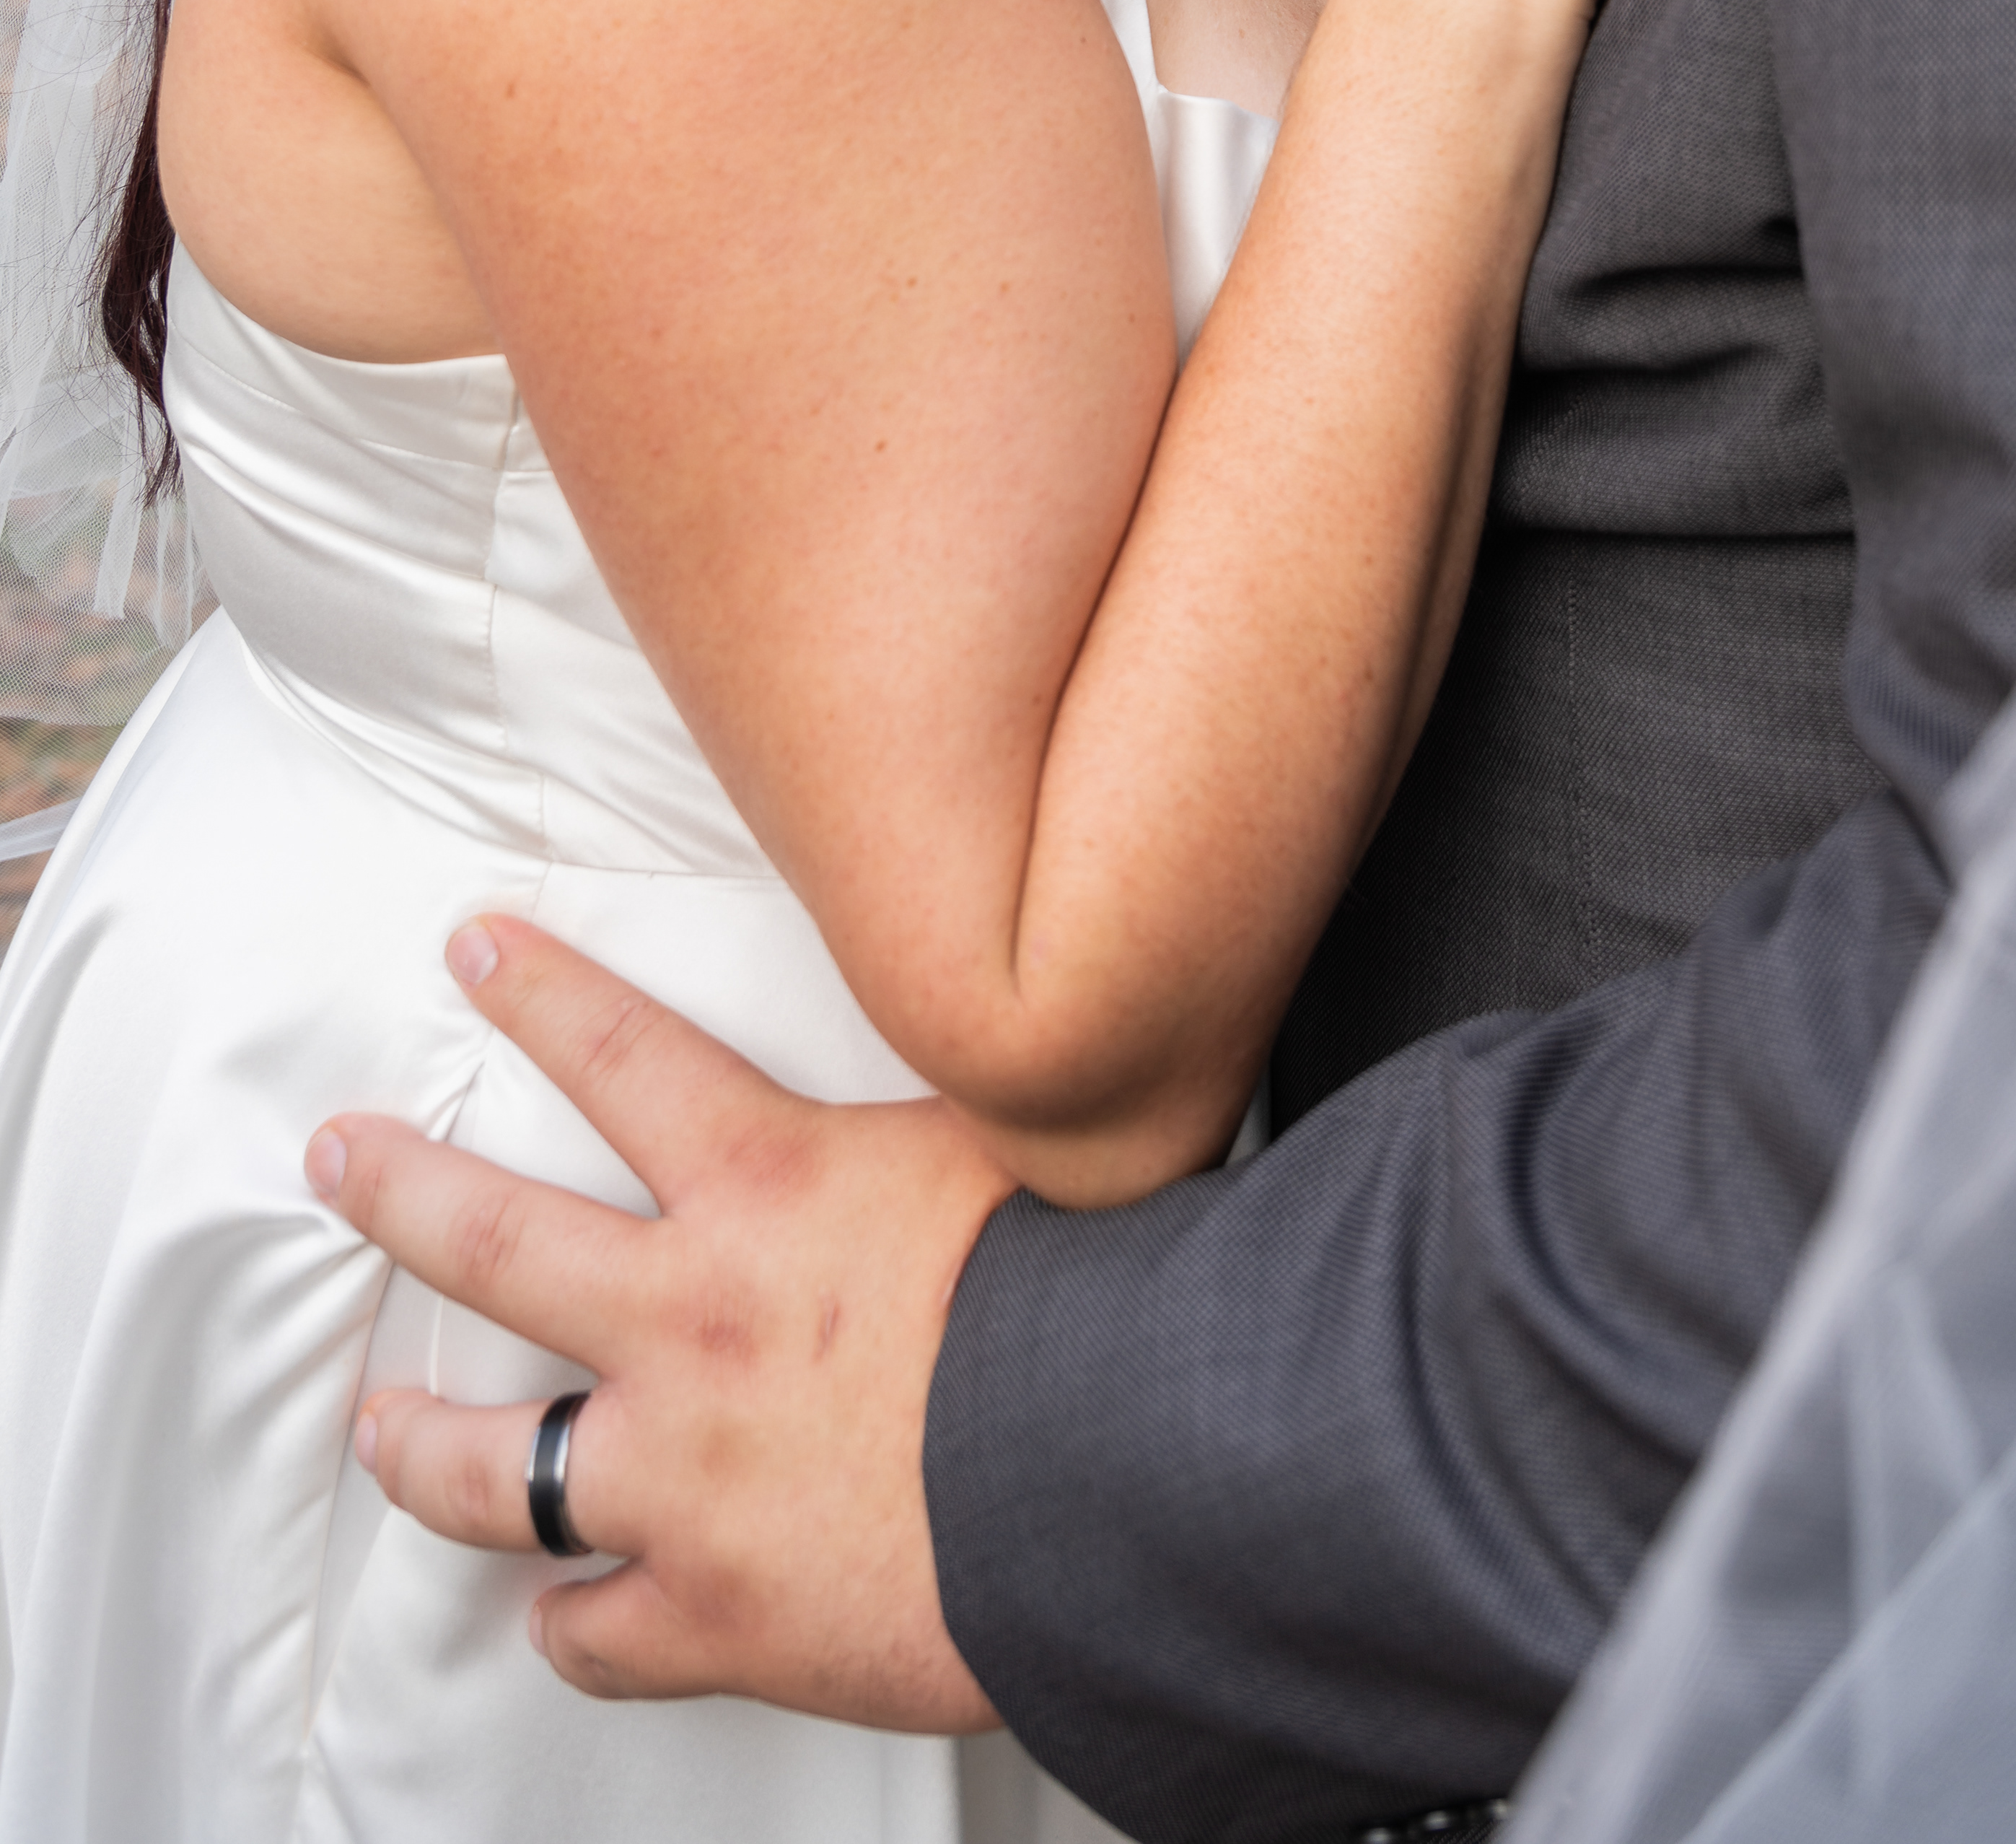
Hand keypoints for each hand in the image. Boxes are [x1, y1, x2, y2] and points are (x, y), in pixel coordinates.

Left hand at [306, 916, 1016, 1725]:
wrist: (1112, 1470)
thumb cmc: (1082, 1292)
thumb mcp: (1005, 1142)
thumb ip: (943, 1099)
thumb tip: (982, 1026)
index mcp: (764, 1190)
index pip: (621, 1055)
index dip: (538, 993)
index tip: (470, 949)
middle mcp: (690, 1322)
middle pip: (498, 1243)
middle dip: (399, 1189)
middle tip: (338, 1157)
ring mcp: (681, 1477)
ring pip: (491, 1468)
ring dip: (418, 1445)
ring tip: (376, 1424)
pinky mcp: (711, 1613)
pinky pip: (596, 1632)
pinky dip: (570, 1627)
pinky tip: (553, 1618)